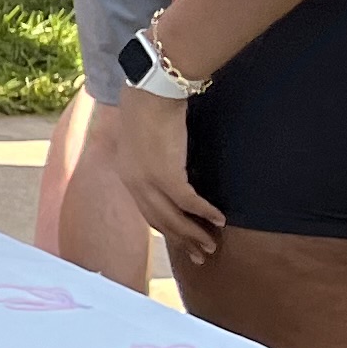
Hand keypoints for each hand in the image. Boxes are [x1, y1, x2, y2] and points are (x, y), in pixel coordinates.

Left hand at [101, 89, 225, 268]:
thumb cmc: (150, 108)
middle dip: (182, 240)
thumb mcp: (144, 138)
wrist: (150, 93)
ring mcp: (147, 181)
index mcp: (126, 174)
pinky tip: (219, 220)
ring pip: (173, 218)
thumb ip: (152, 156)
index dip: (167, 228)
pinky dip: (205, 213)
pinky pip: (188, 203)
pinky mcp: (165, 175)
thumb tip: (171, 164)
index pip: (147, 211)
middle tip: (200, 254)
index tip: (182, 240)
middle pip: (160, 221)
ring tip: (211, 246)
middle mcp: (133, 183)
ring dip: (194, 234)